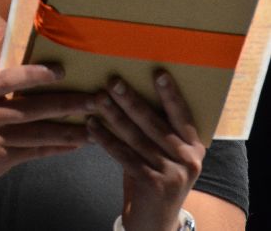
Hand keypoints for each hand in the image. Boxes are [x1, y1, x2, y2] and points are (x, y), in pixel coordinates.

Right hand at [0, 64, 94, 189]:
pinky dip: (56, 148)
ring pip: (37, 134)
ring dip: (67, 130)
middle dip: (66, 104)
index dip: (37, 74)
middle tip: (93, 100)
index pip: (10, 78)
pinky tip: (74, 144)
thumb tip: (39, 76)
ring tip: (91, 127)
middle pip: (31, 108)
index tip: (62, 71)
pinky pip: (33, 152)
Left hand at [86, 71, 204, 230]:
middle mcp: (189, 159)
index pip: (182, 114)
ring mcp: (174, 174)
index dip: (170, 93)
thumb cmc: (157, 176)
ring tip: (99, 99)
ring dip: (115, 116)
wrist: (156, 222)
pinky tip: (92, 126)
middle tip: (114, 81)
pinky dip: (107, 139)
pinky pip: (125, 156)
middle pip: (155, 123)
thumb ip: (157, 129)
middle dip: (132, 100)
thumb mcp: (166, 153)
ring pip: (137, 138)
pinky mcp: (155, 186)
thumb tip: (130, 90)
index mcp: (195, 146)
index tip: (158, 72)